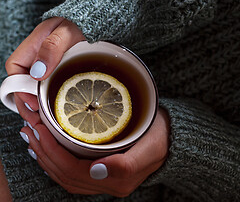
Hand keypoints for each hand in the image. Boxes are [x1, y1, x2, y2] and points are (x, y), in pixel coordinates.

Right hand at [5, 17, 85, 124]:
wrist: (92, 22)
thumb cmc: (79, 23)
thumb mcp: (66, 31)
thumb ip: (52, 47)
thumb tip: (37, 72)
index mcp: (33, 46)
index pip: (15, 68)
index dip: (18, 88)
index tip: (32, 102)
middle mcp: (37, 58)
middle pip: (22, 83)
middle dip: (26, 103)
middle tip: (37, 119)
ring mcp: (48, 65)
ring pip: (34, 87)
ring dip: (37, 105)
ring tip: (44, 121)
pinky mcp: (58, 71)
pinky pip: (47, 86)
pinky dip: (48, 99)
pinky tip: (55, 110)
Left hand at [20, 108, 169, 196]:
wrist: (168, 138)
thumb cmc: (159, 139)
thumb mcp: (149, 149)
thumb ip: (127, 165)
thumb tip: (97, 171)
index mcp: (114, 180)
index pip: (71, 171)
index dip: (52, 152)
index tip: (40, 129)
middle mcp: (104, 182)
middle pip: (63, 172)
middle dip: (42, 150)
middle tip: (30, 127)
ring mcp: (100, 177)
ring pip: (63, 171)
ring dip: (45, 153)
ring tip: (32, 134)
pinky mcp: (99, 167)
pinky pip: (70, 167)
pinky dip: (54, 155)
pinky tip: (47, 143)